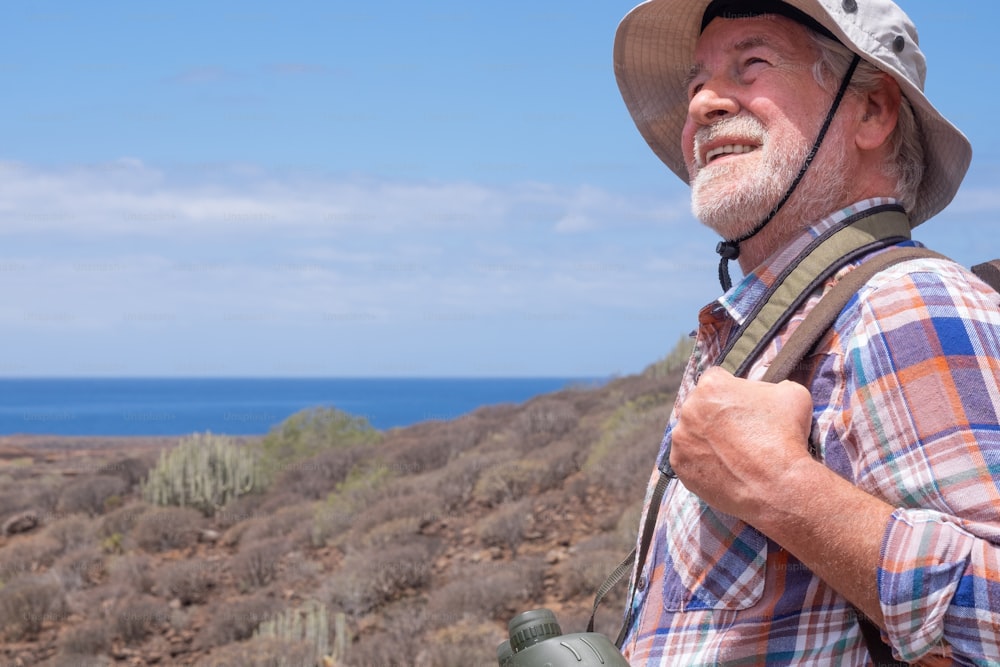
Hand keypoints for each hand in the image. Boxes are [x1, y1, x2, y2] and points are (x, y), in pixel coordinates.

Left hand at [669, 366, 814, 522]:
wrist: (777, 486)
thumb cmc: (786, 436)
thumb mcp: (792, 394)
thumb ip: (773, 386)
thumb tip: (767, 392)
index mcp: (711, 385)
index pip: (718, 379)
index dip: (733, 391)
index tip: (744, 407)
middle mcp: (689, 408)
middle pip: (701, 406)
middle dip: (717, 415)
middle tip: (740, 433)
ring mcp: (681, 438)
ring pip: (692, 432)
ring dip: (707, 438)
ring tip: (733, 453)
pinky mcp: (679, 464)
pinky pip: (688, 458)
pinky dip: (702, 461)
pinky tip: (723, 468)